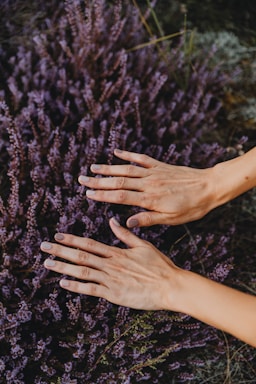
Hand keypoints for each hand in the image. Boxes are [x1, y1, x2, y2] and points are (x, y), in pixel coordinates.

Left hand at [41, 218, 180, 310]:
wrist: (170, 286)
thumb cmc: (159, 266)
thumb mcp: (143, 245)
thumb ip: (125, 235)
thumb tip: (113, 220)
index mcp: (117, 252)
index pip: (89, 244)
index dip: (72, 240)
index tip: (58, 235)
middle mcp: (111, 264)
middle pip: (81, 256)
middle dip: (61, 250)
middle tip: (44, 246)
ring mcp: (111, 279)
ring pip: (82, 271)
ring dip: (63, 266)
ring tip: (47, 262)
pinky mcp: (113, 294)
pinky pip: (90, 289)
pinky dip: (75, 286)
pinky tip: (63, 283)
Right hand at [78, 149, 215, 227]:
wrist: (210, 187)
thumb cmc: (192, 207)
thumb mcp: (172, 219)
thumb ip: (148, 219)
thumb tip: (126, 222)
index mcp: (150, 198)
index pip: (120, 196)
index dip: (102, 195)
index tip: (88, 193)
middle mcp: (149, 183)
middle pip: (119, 181)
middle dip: (98, 180)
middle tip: (82, 179)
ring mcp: (154, 172)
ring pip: (126, 169)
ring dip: (108, 168)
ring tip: (93, 167)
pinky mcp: (160, 166)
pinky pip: (141, 159)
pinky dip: (128, 155)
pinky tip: (117, 153)